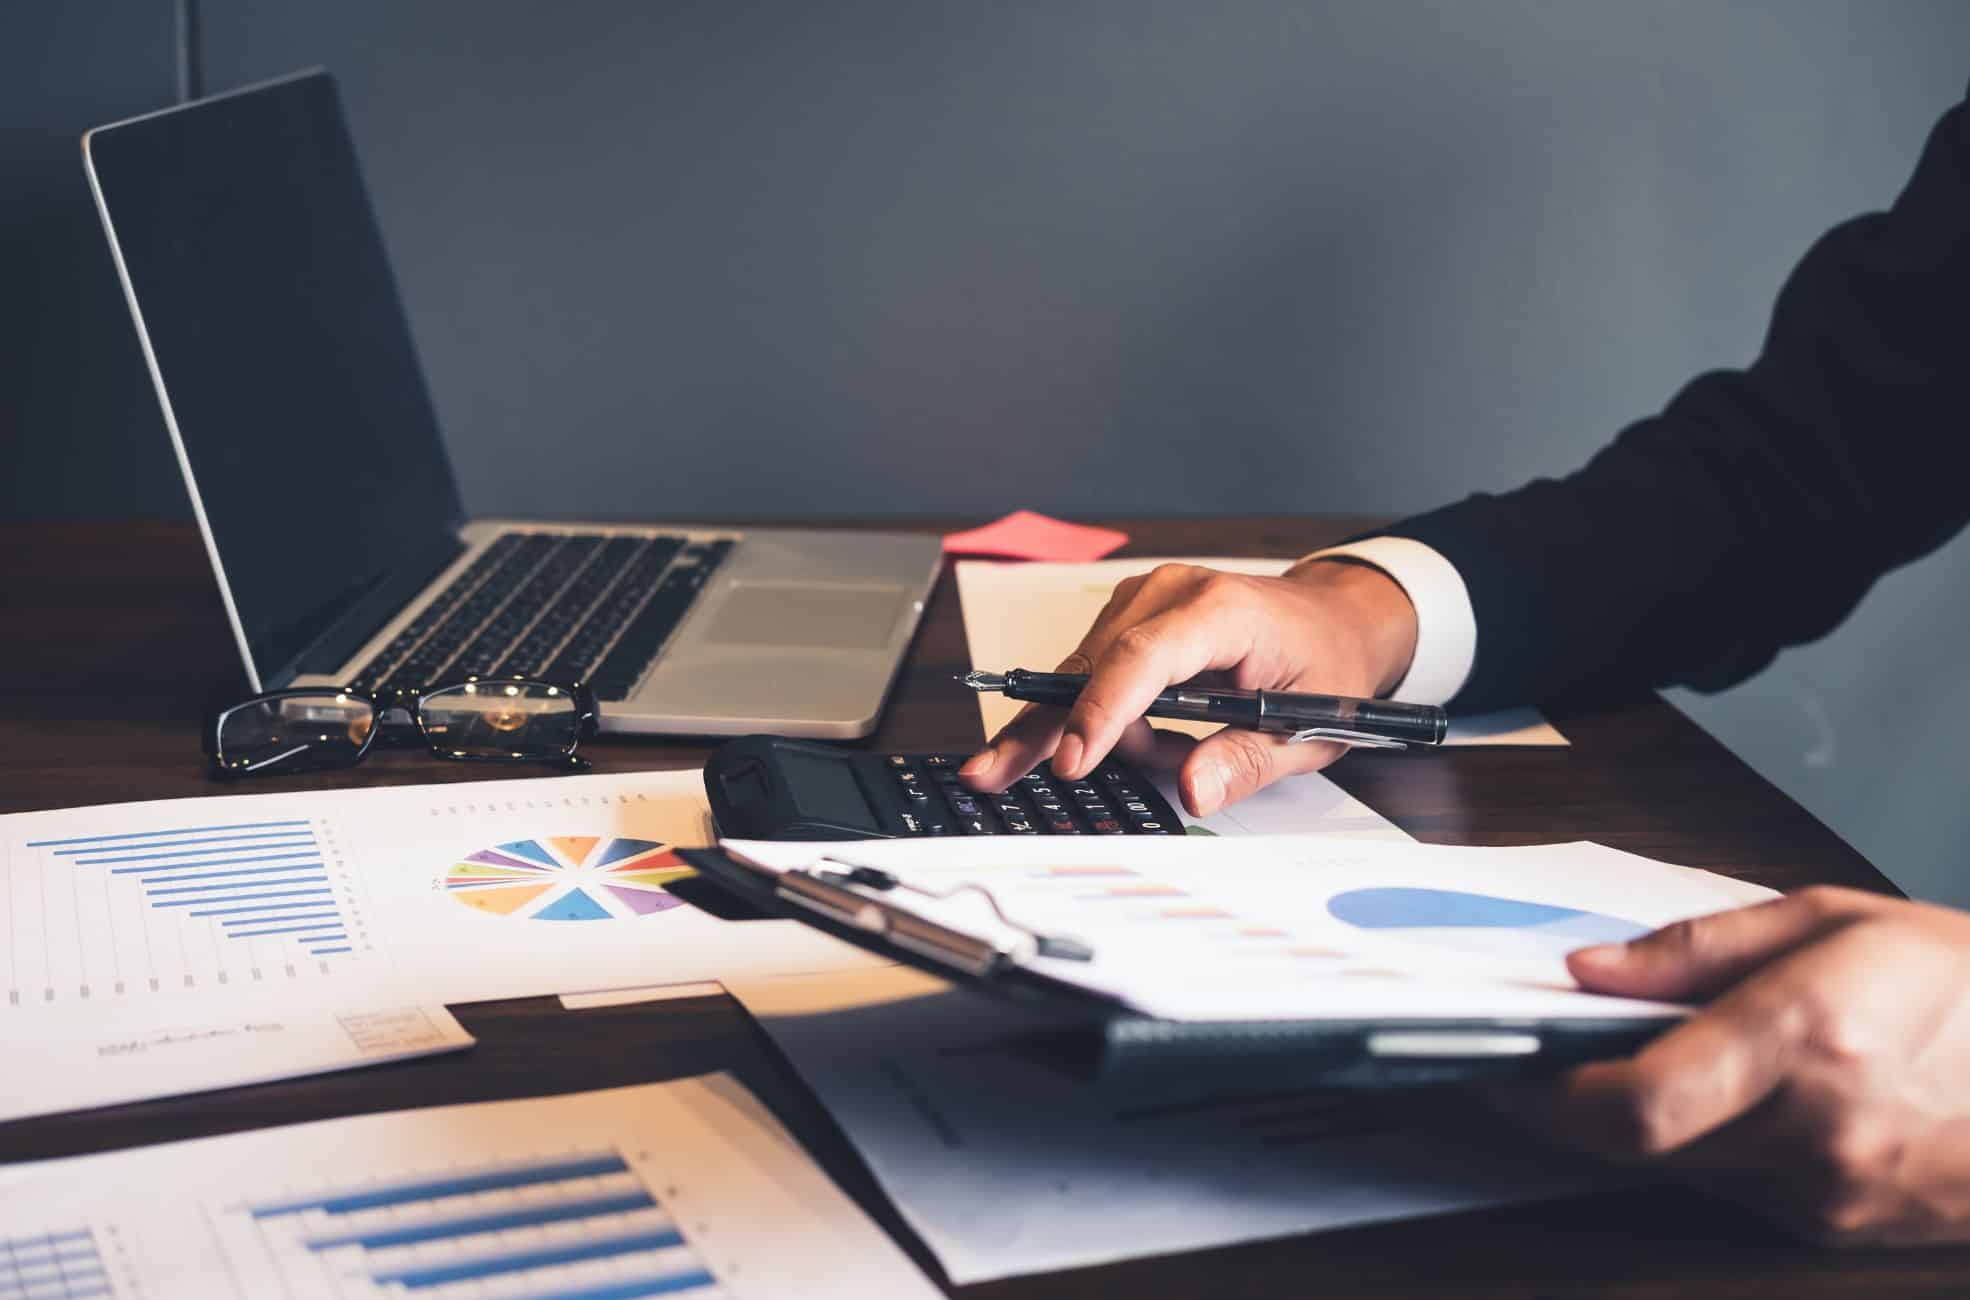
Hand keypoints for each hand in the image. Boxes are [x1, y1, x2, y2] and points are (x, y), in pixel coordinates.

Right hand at [959, 559, 1419, 814]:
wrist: (1332, 620)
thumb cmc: (1323, 663)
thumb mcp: (1309, 729)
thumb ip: (1246, 761)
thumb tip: (1193, 790)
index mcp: (1221, 612)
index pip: (1143, 659)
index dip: (1101, 712)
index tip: (1072, 761)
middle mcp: (1170, 594)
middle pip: (1089, 667)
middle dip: (1053, 731)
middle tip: (992, 775)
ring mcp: (1143, 600)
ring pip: (1084, 676)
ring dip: (1110, 733)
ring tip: (1171, 754)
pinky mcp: (1128, 616)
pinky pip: (1095, 674)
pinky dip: (1112, 717)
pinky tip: (1153, 735)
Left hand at [1493, 886, 1969, 1244]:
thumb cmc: (1967, 986)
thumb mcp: (1833, 920)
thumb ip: (1697, 948)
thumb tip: (1590, 970)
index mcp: (1807, 1040)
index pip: (1637, 1101)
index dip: (1550, 1096)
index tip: (1508, 1070)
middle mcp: (1813, 1132)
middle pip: (1637, 1146)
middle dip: (1576, 1106)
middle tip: (1548, 1060)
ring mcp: (1829, 1194)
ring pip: (1676, 1171)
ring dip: (1642, 1125)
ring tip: (1658, 1061)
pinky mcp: (1837, 1229)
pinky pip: (1730, 1191)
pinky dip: (1705, 1147)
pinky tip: (1732, 1100)